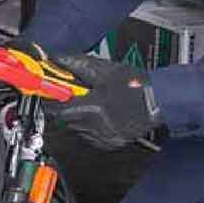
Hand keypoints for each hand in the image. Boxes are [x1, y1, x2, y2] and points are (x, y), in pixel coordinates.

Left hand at [40, 53, 158, 150]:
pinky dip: (90, 126)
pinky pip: (90, 136)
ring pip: (77, 128)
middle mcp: (95, 126)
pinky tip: (101, 115)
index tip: (45, 92)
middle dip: (65, 106)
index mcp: (92, 108)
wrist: (158, 102)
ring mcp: (102, 137)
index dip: (49, 99)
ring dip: (77, 116)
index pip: (57, 108)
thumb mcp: (105, 70)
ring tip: (91, 103)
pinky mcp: (109, 143)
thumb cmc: (136, 86)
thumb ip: (79, 65)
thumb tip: (60, 59)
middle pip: (66, 119)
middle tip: (72, 95)